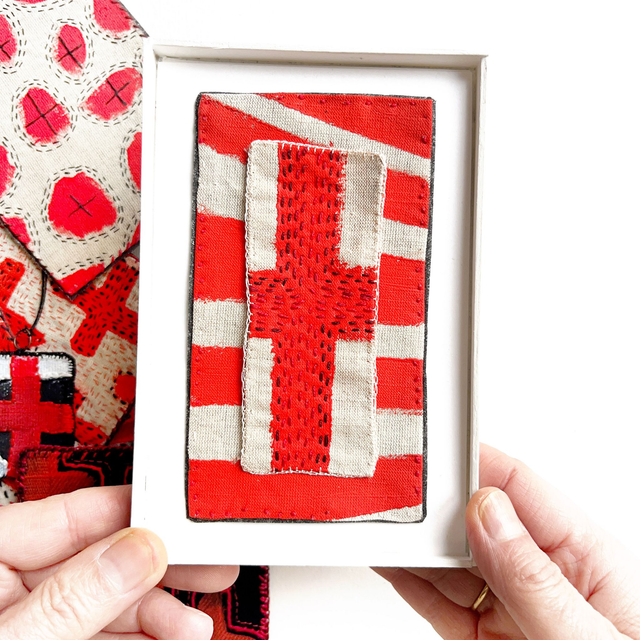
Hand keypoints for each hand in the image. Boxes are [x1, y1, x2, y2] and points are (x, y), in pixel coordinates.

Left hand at [0, 485, 237, 639]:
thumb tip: (138, 551)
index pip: (73, 513)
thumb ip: (71, 601)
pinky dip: (142, 635)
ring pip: (110, 597)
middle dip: (159, 561)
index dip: (135, 510)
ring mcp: (32, 620)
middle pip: (102, 553)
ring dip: (157, 609)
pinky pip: (104, 633)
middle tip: (209, 561)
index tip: (185, 518)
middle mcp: (10, 585)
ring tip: (192, 622)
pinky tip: (171, 636)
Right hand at [374, 444, 639, 638]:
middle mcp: (541, 572)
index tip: (426, 457)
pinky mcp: (483, 636)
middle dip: (428, 503)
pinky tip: (387, 560)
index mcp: (582, 554)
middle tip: (386, 494)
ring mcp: (509, 604)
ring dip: (410, 540)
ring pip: (448, 557)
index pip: (516, 487)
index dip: (468, 464)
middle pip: (472, 518)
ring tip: (374, 522)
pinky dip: (407, 578)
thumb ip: (536, 579)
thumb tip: (487, 512)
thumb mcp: (591, 639)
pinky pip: (437, 598)